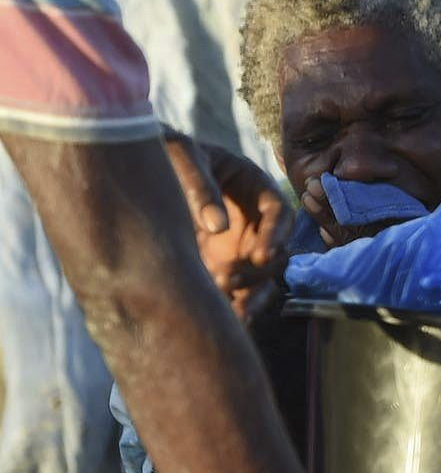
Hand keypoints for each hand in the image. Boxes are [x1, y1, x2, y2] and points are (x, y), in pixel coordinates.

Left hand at [164, 132, 285, 318]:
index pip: (279, 211)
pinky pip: (237, 290)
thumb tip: (218, 228)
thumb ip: (199, 188)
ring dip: (249, 293)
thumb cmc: (163, 152)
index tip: (261, 255)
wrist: (128, 168)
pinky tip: (225, 320)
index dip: (276, 234)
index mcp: (253, 185)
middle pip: (275, 250)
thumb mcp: (181, 157)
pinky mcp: (221, 263)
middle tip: (227, 279)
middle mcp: (252, 218)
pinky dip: (234, 305)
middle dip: (256, 269)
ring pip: (260, 276)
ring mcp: (237, 243)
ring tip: (229, 309)